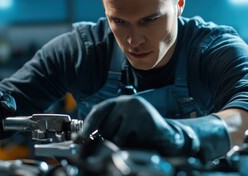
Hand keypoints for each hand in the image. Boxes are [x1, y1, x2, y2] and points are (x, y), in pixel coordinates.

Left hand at [80, 96, 196, 155]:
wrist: (168, 135)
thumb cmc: (141, 130)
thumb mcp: (123, 122)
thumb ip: (107, 125)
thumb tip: (81, 138)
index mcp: (120, 101)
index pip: (98, 111)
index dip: (87, 126)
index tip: (79, 140)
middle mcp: (128, 102)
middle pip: (105, 127)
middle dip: (109, 139)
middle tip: (122, 139)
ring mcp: (138, 112)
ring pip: (117, 137)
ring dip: (122, 144)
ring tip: (134, 139)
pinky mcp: (147, 124)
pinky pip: (130, 143)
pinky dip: (133, 147)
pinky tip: (142, 141)